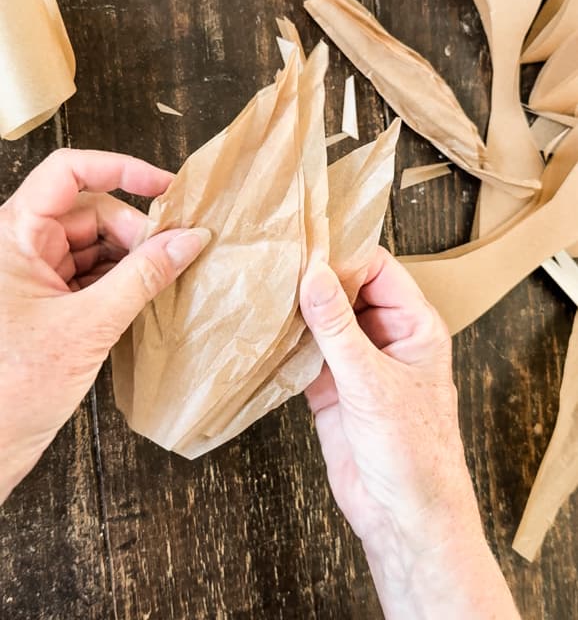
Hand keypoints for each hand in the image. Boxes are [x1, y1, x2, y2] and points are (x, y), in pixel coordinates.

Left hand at [0, 149, 209, 503]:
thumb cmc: (12, 388)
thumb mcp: (88, 325)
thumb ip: (143, 277)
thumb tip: (189, 240)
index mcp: (12, 234)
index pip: (68, 173)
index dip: (120, 169)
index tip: (167, 188)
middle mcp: (18, 246)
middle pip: (89, 211)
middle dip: (134, 230)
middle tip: (171, 257)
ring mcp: (31, 274)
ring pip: (92, 244)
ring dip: (131, 257)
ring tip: (163, 277)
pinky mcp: (44, 302)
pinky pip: (89, 273)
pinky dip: (120, 280)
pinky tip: (146, 294)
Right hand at [300, 248, 518, 618]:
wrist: (401, 517)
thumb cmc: (412, 450)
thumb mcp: (372, 382)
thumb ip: (338, 327)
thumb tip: (314, 273)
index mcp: (413, 326)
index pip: (378, 269)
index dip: (344, 257)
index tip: (305, 250)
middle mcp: (385, 337)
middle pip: (348, 290)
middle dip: (315, 279)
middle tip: (275, 263)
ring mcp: (357, 363)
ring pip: (324, 320)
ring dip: (297, 310)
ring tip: (262, 290)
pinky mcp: (332, 388)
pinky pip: (307, 353)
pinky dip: (287, 344)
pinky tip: (264, 331)